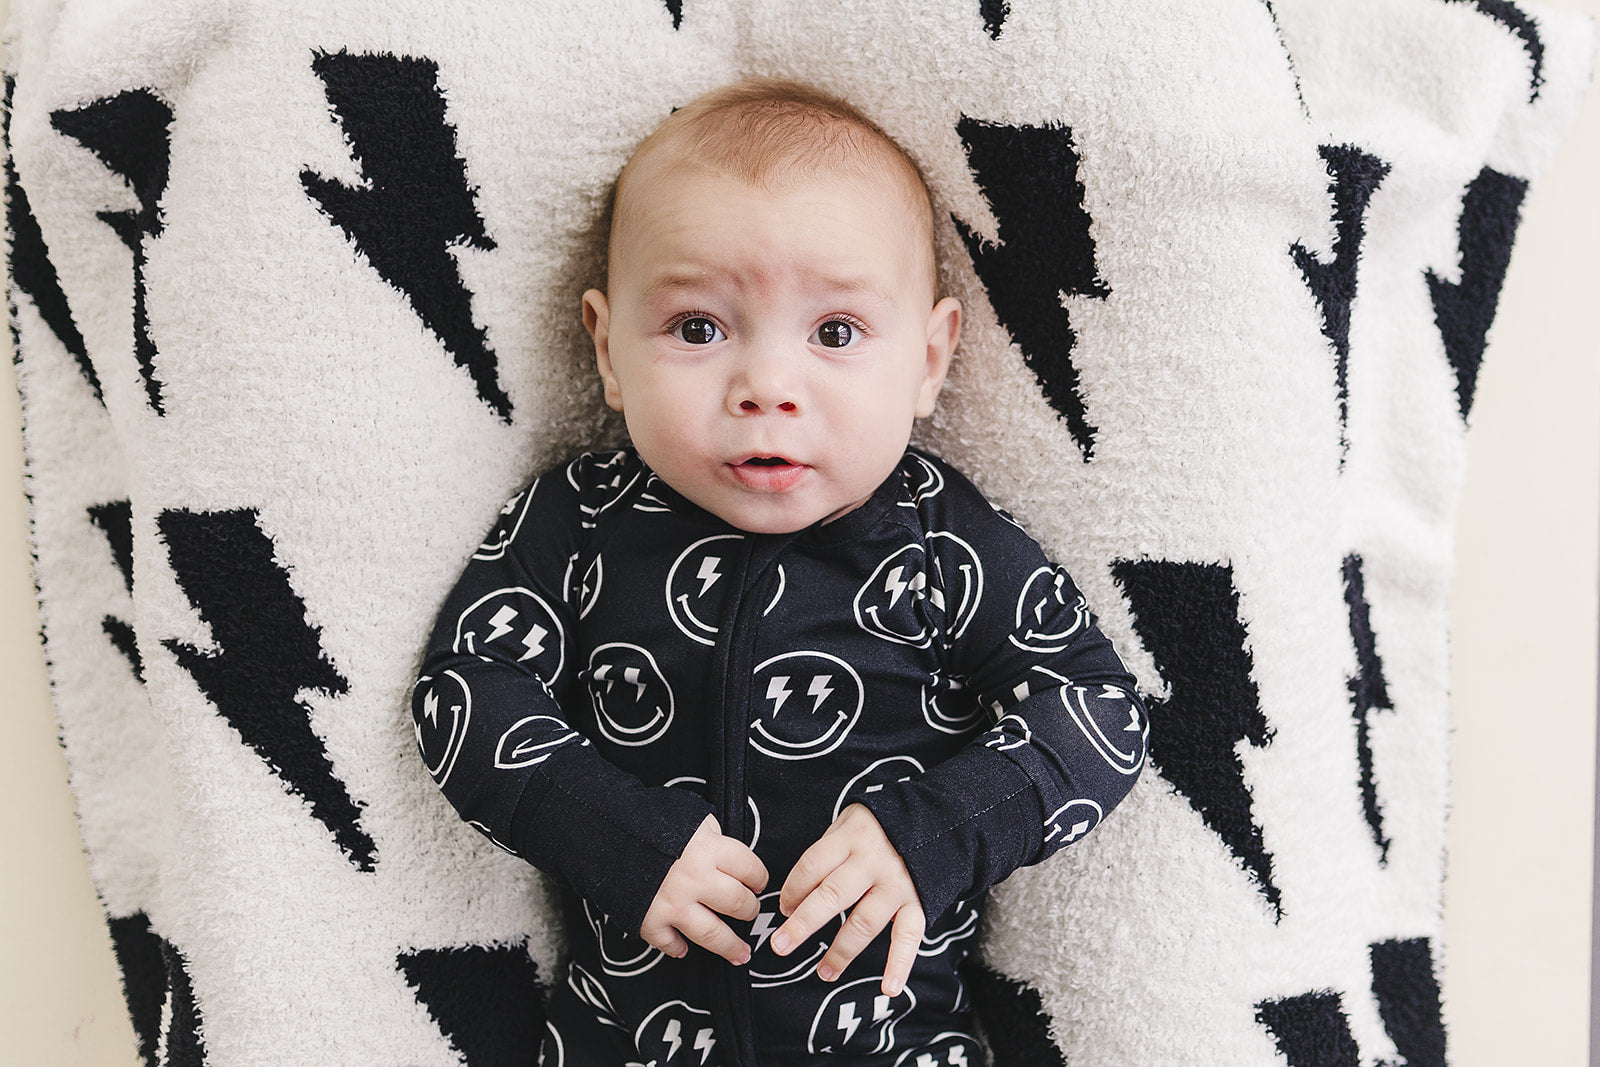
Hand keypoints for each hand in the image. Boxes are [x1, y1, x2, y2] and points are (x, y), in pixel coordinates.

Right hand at [640, 814, 768, 965]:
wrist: (602, 831)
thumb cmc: (648, 819)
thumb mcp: (690, 816)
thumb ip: (713, 836)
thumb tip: (728, 856)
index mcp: (708, 849)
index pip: (750, 869)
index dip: (758, 877)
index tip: (758, 883)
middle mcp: (695, 879)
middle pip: (738, 903)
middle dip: (749, 910)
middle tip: (749, 911)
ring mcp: (672, 903)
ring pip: (713, 934)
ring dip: (730, 946)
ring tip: (741, 954)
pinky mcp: (649, 920)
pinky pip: (669, 943)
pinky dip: (677, 948)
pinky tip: (684, 948)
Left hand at [770, 804, 924, 995]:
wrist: (934, 819)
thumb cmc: (880, 826)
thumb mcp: (849, 822)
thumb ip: (827, 851)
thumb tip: (797, 895)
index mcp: (851, 837)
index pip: (813, 865)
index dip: (793, 889)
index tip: (784, 909)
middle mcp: (872, 861)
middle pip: (832, 896)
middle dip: (803, 924)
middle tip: (780, 946)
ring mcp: (896, 884)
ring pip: (864, 922)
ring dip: (841, 952)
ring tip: (823, 972)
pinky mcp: (918, 902)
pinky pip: (908, 937)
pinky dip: (900, 964)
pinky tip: (888, 988)